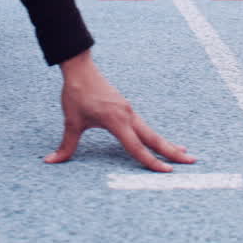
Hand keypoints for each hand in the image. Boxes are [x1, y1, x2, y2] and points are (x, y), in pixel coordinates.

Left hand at [46, 51, 195, 171]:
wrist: (81, 69)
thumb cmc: (76, 94)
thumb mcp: (71, 122)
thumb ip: (65, 145)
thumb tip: (50, 161)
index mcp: (116, 121)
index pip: (137, 147)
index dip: (151, 162)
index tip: (166, 172)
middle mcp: (128, 116)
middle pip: (154, 138)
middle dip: (173, 152)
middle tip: (192, 161)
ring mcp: (129, 111)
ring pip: (152, 132)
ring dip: (167, 144)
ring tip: (183, 153)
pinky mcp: (127, 108)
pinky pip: (145, 126)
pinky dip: (155, 136)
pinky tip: (161, 141)